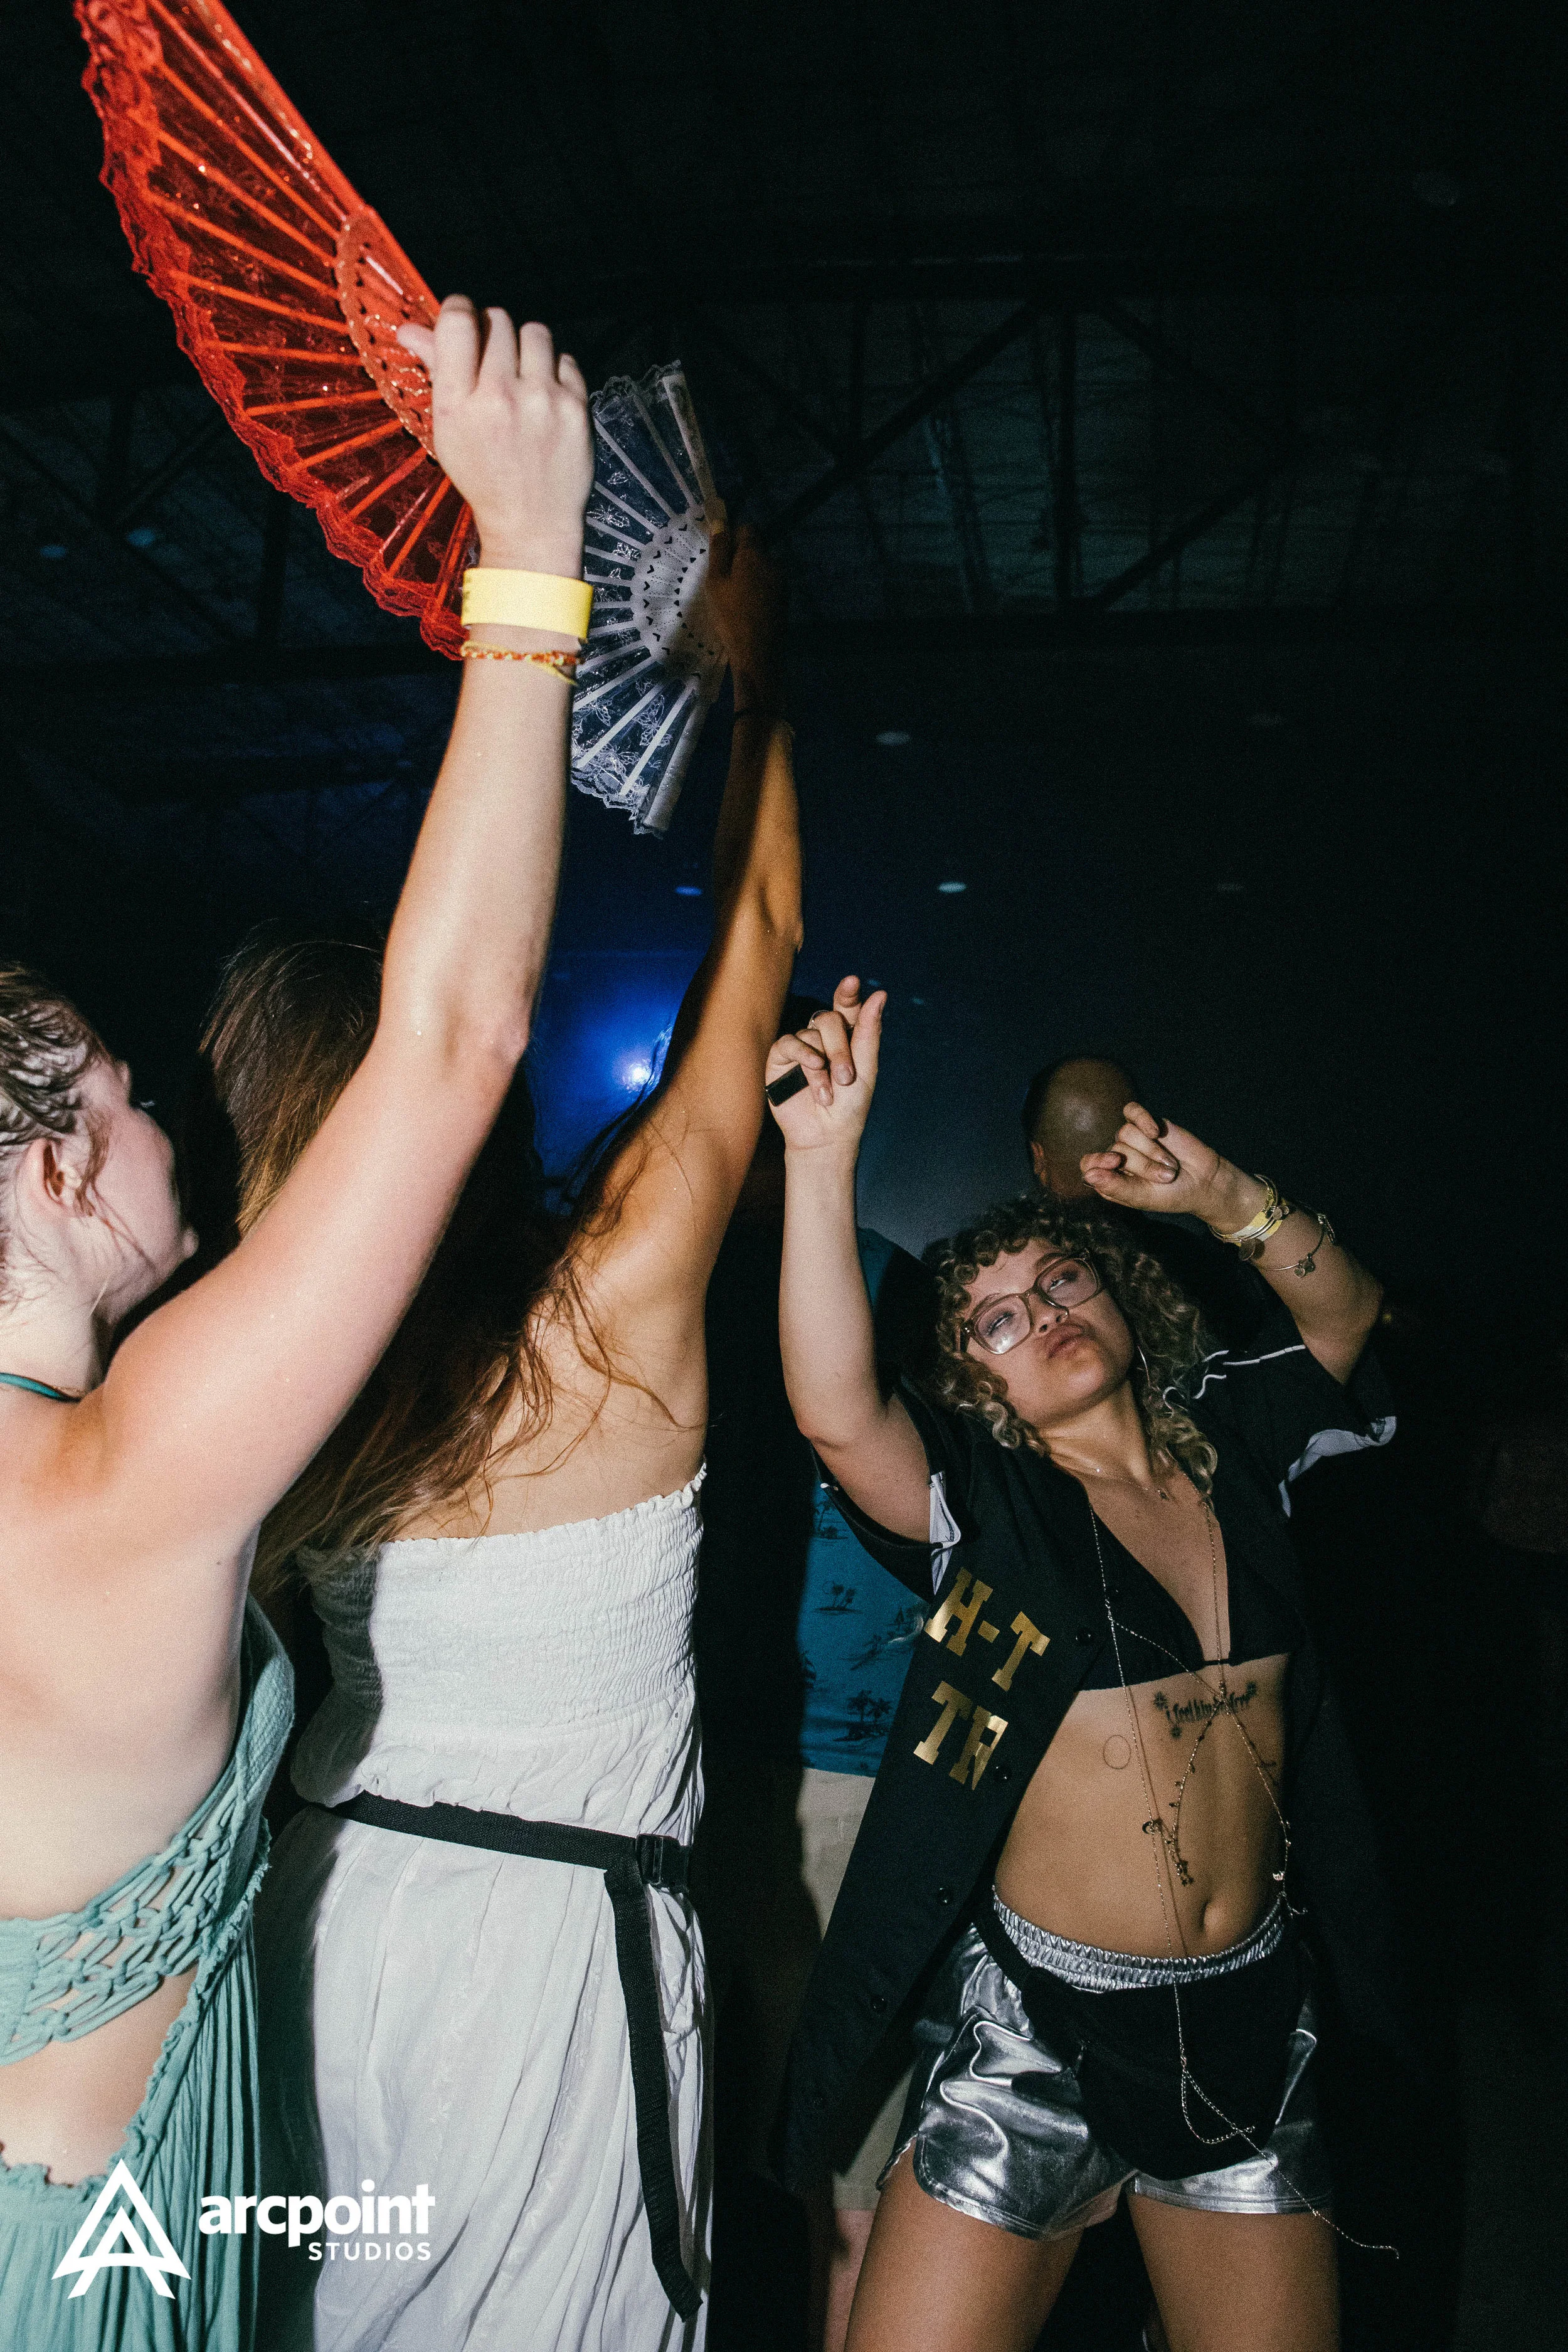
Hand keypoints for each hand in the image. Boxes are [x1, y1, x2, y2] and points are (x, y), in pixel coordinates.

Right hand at [397, 299, 592, 575]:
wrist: (531, 523)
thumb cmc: (483, 474)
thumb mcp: (447, 429)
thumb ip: (435, 370)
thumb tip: (410, 327)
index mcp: (458, 402)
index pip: (458, 319)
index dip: (459, 309)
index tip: (463, 318)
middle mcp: (500, 395)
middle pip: (497, 319)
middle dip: (493, 333)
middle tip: (494, 362)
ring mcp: (542, 400)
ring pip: (534, 331)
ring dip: (526, 345)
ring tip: (523, 375)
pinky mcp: (575, 407)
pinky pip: (565, 358)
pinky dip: (555, 370)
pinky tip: (545, 396)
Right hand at [705, 524, 785, 708]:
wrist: (758, 653)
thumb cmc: (730, 616)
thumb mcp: (716, 582)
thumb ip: (719, 550)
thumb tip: (720, 521)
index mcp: (755, 554)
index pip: (748, 528)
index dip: (733, 537)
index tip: (721, 556)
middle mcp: (773, 562)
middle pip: (757, 548)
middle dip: (741, 557)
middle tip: (724, 580)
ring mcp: (782, 580)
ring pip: (763, 566)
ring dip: (750, 573)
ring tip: (735, 596)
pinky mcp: (785, 597)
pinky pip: (769, 582)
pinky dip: (758, 587)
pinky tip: (748, 606)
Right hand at [766, 976, 884, 1156]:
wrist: (825, 1137)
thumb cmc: (850, 1107)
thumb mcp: (866, 1069)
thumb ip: (869, 1032)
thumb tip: (879, 994)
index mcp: (847, 1038)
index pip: (846, 1007)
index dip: (847, 993)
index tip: (852, 981)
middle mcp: (822, 1038)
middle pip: (828, 1019)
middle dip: (840, 1047)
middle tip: (846, 1078)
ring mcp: (800, 1047)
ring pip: (810, 1032)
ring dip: (823, 1063)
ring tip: (828, 1093)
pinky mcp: (780, 1059)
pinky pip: (789, 1042)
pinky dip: (803, 1054)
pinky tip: (813, 1070)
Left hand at [1081, 1104, 1259, 1228]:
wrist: (1203, 1180)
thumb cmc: (1171, 1195)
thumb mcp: (1143, 1197)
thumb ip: (1115, 1187)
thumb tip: (1089, 1175)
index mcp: (1110, 1179)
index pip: (1088, 1164)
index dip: (1098, 1161)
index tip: (1115, 1163)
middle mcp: (1117, 1157)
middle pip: (1114, 1149)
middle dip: (1143, 1165)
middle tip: (1166, 1177)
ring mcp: (1131, 1139)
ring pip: (1125, 1133)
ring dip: (1151, 1150)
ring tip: (1169, 1164)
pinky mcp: (1146, 1123)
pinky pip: (1132, 1111)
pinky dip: (1143, 1119)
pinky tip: (1156, 1132)